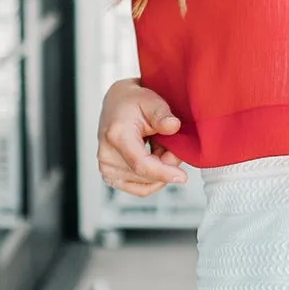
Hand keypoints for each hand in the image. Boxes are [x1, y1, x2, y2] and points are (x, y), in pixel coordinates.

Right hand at [97, 80, 188, 196]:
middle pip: (146, 175)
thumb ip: (162, 115)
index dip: (163, 173)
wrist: (117, 104)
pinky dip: (153, 177)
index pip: (141, 164)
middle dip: (166, 165)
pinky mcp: (110, 176)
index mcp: (116, 135)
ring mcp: (107, 168)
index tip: (181, 176)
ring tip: (159, 146)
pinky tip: (154, 159)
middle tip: (172, 143)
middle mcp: (107, 154)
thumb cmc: (132, 102)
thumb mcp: (151, 101)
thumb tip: (173, 126)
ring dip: (159, 169)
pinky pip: (140, 188)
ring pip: (146, 183)